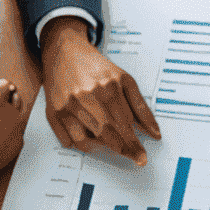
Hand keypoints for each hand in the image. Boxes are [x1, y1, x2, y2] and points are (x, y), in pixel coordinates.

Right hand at [0, 79, 26, 194]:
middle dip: (7, 96)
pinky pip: (19, 129)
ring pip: (20, 111)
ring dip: (12, 110)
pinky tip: (0, 132)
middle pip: (15, 96)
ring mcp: (17, 128)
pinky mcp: (19, 141)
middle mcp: (10, 113)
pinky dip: (12, 128)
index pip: (4, 84)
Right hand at [40, 17, 159, 165]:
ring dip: (101, 148)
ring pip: (86, 141)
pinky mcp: (54, 112)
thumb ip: (141, 107)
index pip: (124, 125)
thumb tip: (155, 134)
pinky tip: (90, 137)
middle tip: (134, 158)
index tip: (142, 158)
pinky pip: (68, 140)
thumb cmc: (98, 68)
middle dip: (123, 149)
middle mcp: (86, 97)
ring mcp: (68, 105)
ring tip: (110, 142)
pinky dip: (81, 144)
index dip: (134, 145)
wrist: (65, 51)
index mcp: (107, 88)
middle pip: (107, 135)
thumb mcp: (125, 81)